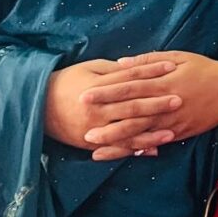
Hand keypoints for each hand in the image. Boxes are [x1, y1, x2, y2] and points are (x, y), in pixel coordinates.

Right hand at [44, 59, 181, 150]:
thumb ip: (114, 70)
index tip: (172, 67)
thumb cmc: (68, 82)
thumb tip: (138, 66)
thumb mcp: (89, 69)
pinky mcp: (90, 142)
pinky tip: (152, 150)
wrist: (38, 106)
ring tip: (172, 132)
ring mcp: (94, 127)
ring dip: (150, 133)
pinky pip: (116, 147)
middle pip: (132, 105)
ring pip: (127, 130)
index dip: (152, 71)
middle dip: (157, 103)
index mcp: (99, 86)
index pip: (131, 77)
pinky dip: (134, 149)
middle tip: (179, 100)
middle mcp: (97, 108)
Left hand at [81, 51, 217, 160]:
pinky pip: (152, 142)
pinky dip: (134, 148)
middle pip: (131, 110)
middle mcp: (166, 103)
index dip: (106, 91)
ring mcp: (171, 121)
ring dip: (114, 137)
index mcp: (164, 81)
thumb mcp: (180, 57)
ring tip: (92, 141)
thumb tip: (121, 63)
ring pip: (139, 131)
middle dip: (104, 116)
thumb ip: (149, 60)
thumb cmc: (205, 70)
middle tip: (80, 120)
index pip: (130, 86)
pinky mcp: (177, 133)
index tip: (84, 94)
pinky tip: (118, 152)